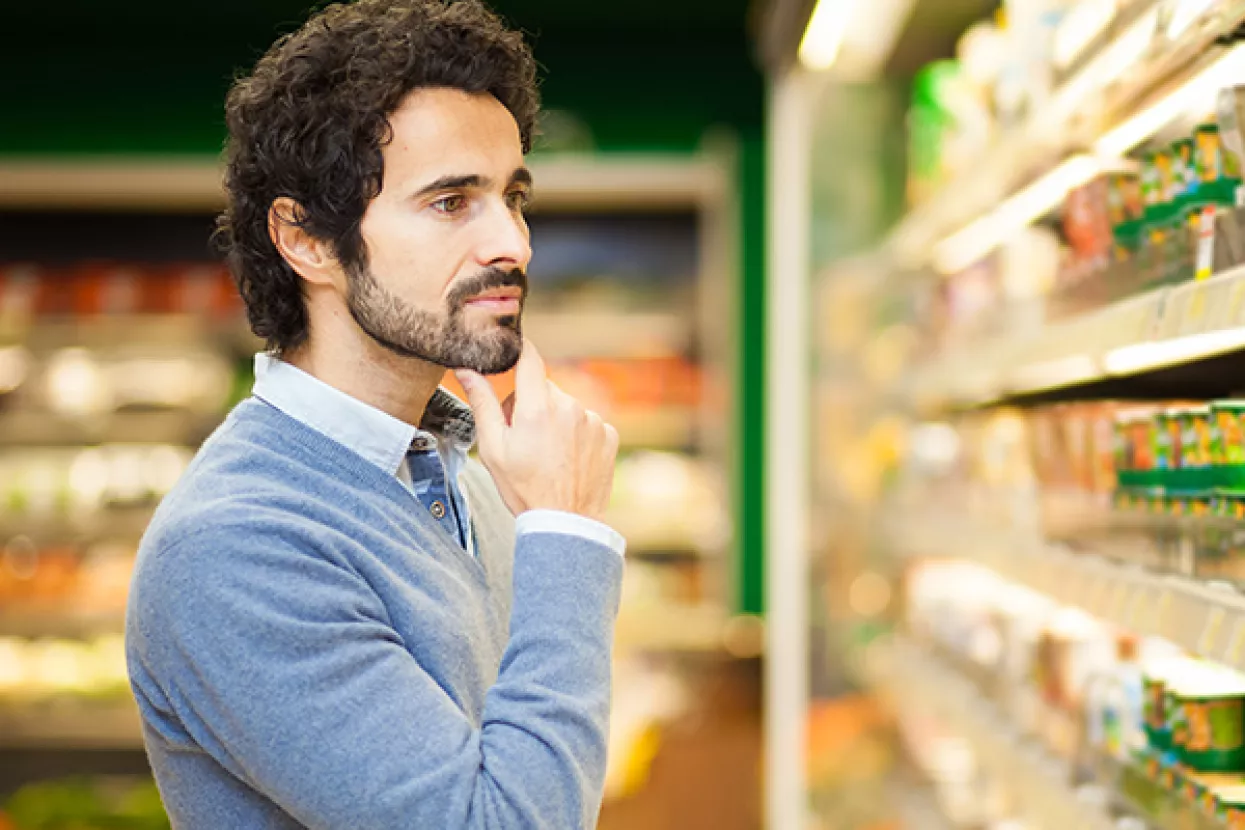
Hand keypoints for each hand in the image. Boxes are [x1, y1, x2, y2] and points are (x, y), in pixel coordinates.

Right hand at [455, 339, 618, 520]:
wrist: (565, 524)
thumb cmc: (524, 489)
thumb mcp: (493, 448)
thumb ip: (482, 403)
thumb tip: (466, 369)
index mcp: (537, 408)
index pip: (530, 359)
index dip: (520, 351)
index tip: (513, 350)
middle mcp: (569, 408)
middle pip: (544, 388)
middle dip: (531, 403)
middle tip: (523, 437)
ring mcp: (593, 421)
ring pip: (566, 406)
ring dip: (556, 420)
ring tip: (548, 454)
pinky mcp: (608, 435)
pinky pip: (587, 423)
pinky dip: (577, 434)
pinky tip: (568, 459)